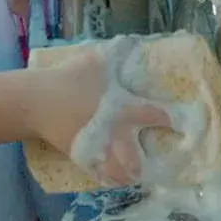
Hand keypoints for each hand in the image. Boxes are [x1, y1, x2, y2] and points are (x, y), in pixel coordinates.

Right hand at [30, 38, 180, 186]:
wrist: (37, 102)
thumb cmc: (67, 80)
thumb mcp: (94, 60)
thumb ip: (117, 52)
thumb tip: (132, 41)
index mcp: (122, 109)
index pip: (154, 116)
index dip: (171, 120)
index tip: (183, 124)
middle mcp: (113, 134)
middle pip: (136, 159)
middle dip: (149, 164)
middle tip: (160, 163)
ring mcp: (97, 149)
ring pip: (119, 173)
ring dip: (130, 175)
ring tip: (138, 174)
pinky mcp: (81, 158)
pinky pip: (100, 177)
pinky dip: (110, 179)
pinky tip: (115, 177)